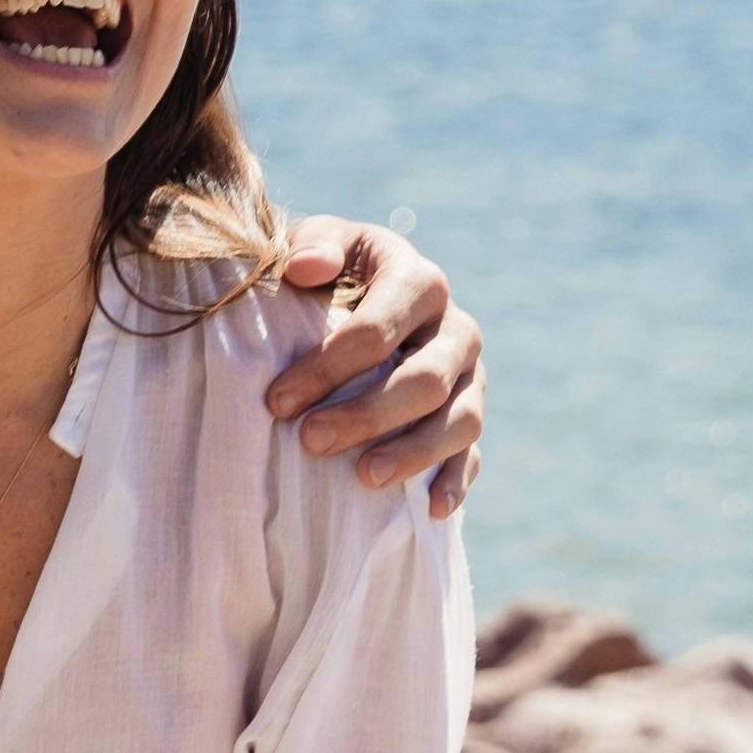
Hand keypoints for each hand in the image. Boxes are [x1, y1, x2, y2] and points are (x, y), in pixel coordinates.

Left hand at [264, 225, 482, 514]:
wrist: (359, 292)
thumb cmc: (329, 271)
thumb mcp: (320, 242)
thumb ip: (313, 244)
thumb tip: (305, 268)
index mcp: (419, 280)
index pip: (382, 326)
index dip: (330, 365)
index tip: (278, 400)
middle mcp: (456, 328)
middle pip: (426, 379)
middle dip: (368, 414)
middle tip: (310, 441)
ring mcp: (470, 375)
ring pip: (461, 420)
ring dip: (415, 451)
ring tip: (366, 476)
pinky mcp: (470, 412)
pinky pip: (473, 453)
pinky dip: (456, 481)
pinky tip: (430, 510)